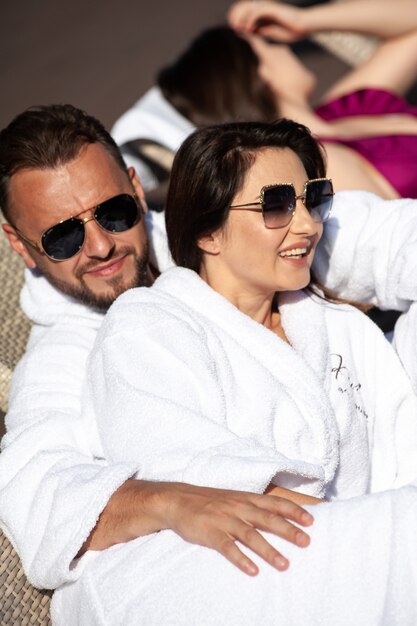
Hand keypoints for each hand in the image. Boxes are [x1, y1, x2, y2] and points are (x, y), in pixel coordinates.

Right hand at [79, 479, 313, 576]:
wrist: (176, 500)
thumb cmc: (209, 501)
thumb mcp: (233, 498)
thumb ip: (253, 506)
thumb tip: (277, 514)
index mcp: (244, 498)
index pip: (274, 503)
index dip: (293, 511)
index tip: (312, 520)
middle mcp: (237, 507)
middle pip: (267, 519)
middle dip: (288, 531)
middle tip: (307, 542)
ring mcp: (223, 520)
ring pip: (250, 535)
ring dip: (268, 550)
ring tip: (284, 564)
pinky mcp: (210, 533)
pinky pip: (228, 548)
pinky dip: (241, 559)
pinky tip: (252, 571)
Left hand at [228, 1, 308, 42]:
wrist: (304, 26)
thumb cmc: (291, 30)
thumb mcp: (271, 31)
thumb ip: (261, 30)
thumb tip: (250, 32)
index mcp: (263, 13)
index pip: (246, 11)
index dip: (238, 17)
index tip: (234, 27)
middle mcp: (264, 8)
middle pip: (245, 7)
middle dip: (237, 15)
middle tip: (233, 26)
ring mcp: (268, 8)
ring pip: (250, 8)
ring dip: (242, 17)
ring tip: (238, 27)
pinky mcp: (273, 9)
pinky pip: (258, 13)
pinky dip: (251, 20)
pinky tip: (250, 29)